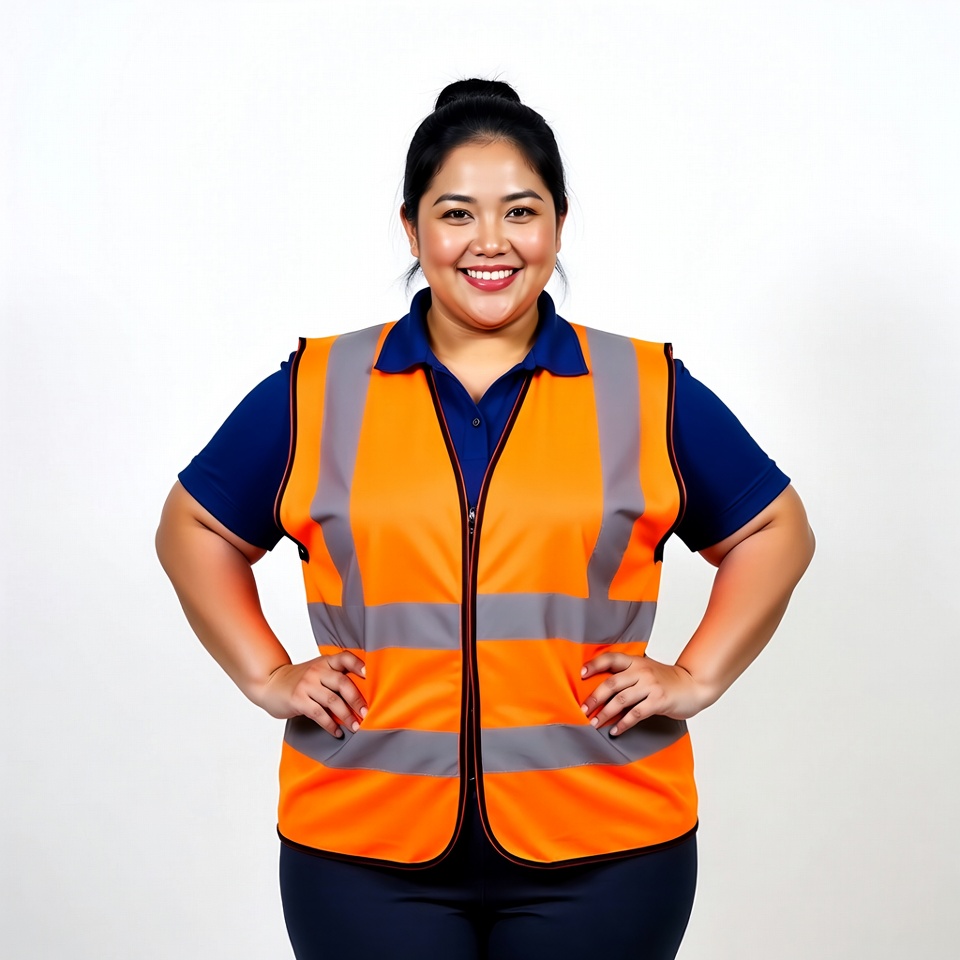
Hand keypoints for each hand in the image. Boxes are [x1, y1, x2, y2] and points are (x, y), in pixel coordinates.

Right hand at [255, 652, 366, 738]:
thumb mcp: (317, 671)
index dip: (359, 665)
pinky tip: (337, 731)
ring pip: (333, 700)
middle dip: (357, 700)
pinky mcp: (298, 700)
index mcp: (325, 661)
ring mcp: (306, 684)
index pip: (345, 657)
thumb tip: (362, 695)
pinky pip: (319, 714)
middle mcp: (317, 670)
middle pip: (342, 682)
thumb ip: (334, 676)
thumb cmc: (299, 680)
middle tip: (366, 714)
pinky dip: (330, 725)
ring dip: (346, 716)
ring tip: (355, 726)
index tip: (370, 676)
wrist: (270, 684)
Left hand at [580, 653, 707, 734]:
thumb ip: (628, 675)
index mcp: (636, 662)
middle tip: (583, 710)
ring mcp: (650, 685)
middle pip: (611, 683)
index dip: (594, 664)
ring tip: (595, 724)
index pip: (611, 658)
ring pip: (621, 700)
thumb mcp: (646, 671)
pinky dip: (624, 724)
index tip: (581, 674)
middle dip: (594, 698)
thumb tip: (601, 690)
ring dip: (605, 714)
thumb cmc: (666, 681)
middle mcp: (641, 671)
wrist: (694, 686)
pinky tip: (615, 731)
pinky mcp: (659, 700)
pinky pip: (636, 714)